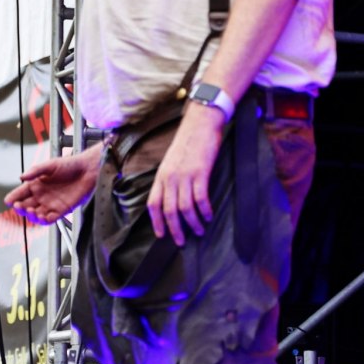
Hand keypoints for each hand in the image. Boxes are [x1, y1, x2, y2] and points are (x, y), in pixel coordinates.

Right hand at [4, 144, 102, 224]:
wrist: (88, 170)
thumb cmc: (70, 164)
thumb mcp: (50, 165)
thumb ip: (36, 171)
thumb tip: (21, 177)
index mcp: (36, 184)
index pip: (21, 193)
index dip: (13, 197)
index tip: (8, 200)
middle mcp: (42, 196)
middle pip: (26, 206)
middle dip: (20, 208)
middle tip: (19, 206)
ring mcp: (51, 204)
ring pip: (36, 214)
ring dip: (32, 215)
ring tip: (31, 211)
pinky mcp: (62, 210)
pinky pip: (51, 219)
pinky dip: (45, 220)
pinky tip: (42, 217)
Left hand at [146, 103, 224, 245]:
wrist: (201, 123)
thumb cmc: (189, 141)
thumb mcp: (172, 161)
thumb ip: (170, 178)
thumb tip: (173, 197)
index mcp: (161, 175)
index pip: (153, 204)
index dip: (157, 222)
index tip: (162, 235)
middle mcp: (170, 177)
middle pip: (169, 210)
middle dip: (175, 229)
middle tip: (182, 241)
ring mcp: (185, 175)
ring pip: (185, 208)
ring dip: (193, 223)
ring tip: (200, 230)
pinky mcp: (200, 173)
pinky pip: (200, 199)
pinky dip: (205, 210)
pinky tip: (209, 216)